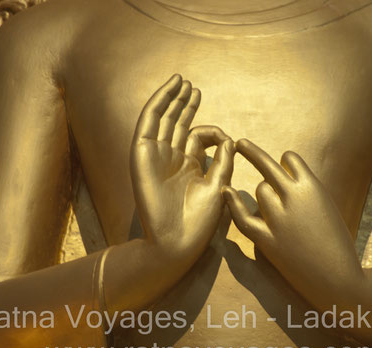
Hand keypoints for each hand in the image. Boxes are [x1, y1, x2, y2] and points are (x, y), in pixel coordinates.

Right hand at [131, 74, 234, 263]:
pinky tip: (169, 90)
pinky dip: (157, 105)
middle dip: (185, 105)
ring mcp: (155, 156)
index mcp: (188, 167)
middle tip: (193, 88)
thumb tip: (230, 139)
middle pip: (177, 124)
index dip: (211, 131)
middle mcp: (170, 159)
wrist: (177, 241)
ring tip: (183, 82)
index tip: (225, 139)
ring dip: (171, 100)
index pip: (196, 138)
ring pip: (162, 119)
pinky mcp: (141, 156)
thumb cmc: (199, 221)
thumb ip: (223, 162)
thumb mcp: (218, 186)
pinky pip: (148, 124)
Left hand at [222, 139, 368, 312]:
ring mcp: (277, 219)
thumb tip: (282, 174)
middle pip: (267, 169)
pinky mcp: (266, 239)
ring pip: (260, 191)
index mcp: (312, 187)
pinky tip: (225, 191)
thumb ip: (305, 189)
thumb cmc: (336, 241)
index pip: (290, 158)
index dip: (285, 161)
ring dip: (264, 195)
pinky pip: (243, 216)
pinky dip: (233, 203)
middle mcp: (293, 197)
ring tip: (281, 213)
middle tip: (241, 144)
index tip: (281, 162)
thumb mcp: (326, 206)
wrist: (338, 278)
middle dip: (256, 157)